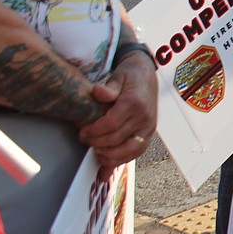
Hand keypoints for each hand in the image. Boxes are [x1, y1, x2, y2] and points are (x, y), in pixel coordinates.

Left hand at [78, 52, 156, 171]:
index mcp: (135, 102)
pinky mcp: (150, 133)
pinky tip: (109, 159)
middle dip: (97, 143)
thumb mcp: (119, 76)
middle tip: (84, 140)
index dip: (94, 132)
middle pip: (117, 139)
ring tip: (96, 152)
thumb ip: (109, 87)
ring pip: (129, 150)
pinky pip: (137, 151)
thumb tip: (97, 92)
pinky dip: (122, 159)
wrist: (147, 74)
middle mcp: (144, 117)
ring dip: (110, 156)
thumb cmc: (130, 75)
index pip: (111, 124)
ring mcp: (149, 127)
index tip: (82, 132)